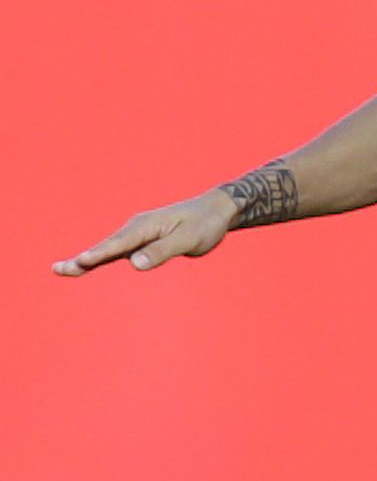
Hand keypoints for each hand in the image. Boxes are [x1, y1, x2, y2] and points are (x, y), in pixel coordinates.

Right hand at [52, 188, 236, 276]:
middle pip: (106, 247)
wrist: (216, 211)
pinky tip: (89, 264)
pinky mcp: (143, 239)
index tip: (80, 262)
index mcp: (145, 226)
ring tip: (64, 269)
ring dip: (87, 259)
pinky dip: (102, 257)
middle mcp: (136, 228)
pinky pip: (119, 251)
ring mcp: (138, 233)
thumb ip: (162, 251)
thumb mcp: (188, 239)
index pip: (118, 244)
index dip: (98, 254)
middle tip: (57, 269)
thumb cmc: (204, 225)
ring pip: (109, 249)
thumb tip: (134, 264)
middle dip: (82, 259)